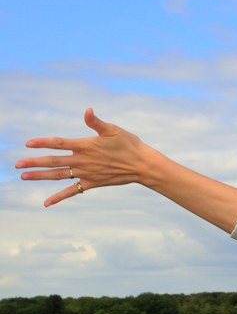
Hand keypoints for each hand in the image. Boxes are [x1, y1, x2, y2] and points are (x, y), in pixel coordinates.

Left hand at [17, 108, 236, 232]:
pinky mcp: (92, 183)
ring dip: (39, 176)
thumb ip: (97, 122)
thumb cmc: (129, 145)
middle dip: (34, 162)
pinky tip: (46, 203)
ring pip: (58, 176)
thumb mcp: (114, 130)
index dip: (43, 143)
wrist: (143, 166)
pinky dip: (58, 197)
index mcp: (86, 146)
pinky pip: (72, 191)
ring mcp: (86, 174)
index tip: (28, 144)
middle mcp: (83, 161)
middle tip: (16, 164)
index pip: (60, 143)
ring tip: (23, 176)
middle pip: (54, 161)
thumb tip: (87, 111)